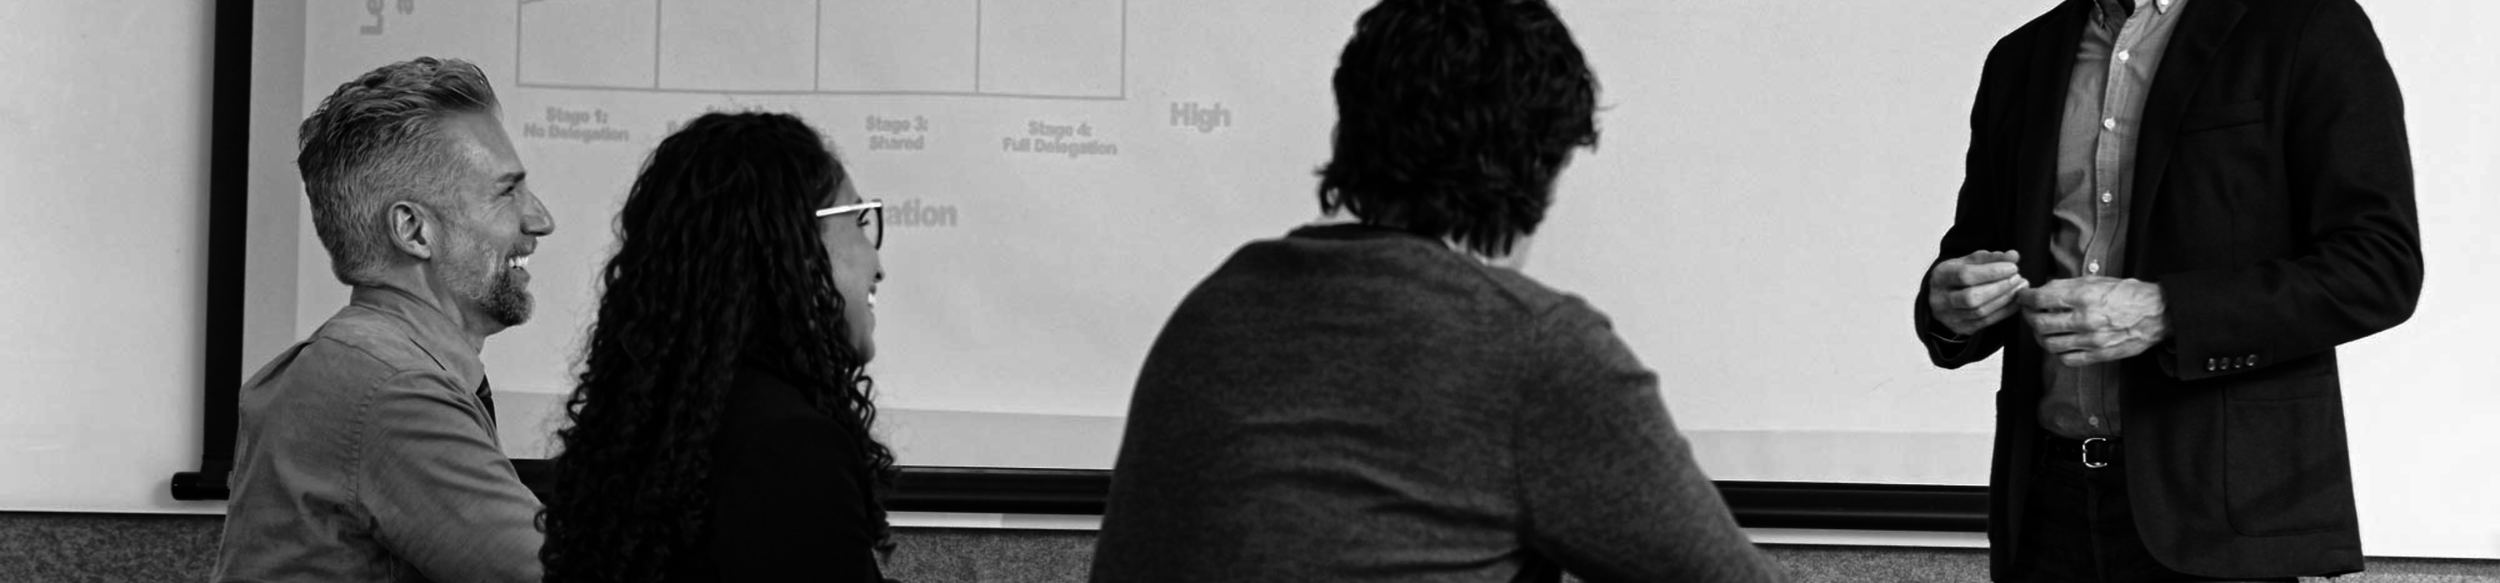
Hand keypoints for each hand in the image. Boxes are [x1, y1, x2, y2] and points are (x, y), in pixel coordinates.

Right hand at [1926, 250, 2027, 336]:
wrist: (1942, 298)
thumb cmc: (1957, 277)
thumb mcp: (1968, 262)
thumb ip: (1990, 258)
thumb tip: (2013, 256)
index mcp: (1940, 277)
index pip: (1965, 275)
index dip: (1991, 272)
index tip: (2013, 267)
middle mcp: (1941, 299)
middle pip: (1972, 297)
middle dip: (2000, 287)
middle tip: (2018, 278)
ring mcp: (1950, 317)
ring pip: (1980, 312)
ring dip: (2006, 299)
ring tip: (2020, 287)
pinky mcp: (1962, 328)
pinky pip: (1987, 322)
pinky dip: (2005, 311)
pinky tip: (2016, 301)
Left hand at [2018, 276, 2168, 365]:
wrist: (2158, 313)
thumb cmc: (2128, 293)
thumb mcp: (2097, 281)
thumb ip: (2068, 286)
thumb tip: (2042, 289)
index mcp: (2084, 297)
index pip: (2040, 300)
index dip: (2025, 298)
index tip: (2023, 297)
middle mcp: (2085, 319)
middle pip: (2040, 324)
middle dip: (2029, 318)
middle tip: (2029, 313)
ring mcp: (2091, 340)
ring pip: (2049, 344)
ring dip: (2040, 336)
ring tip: (2042, 329)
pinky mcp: (2099, 355)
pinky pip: (2067, 359)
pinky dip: (2057, 352)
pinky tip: (2059, 343)